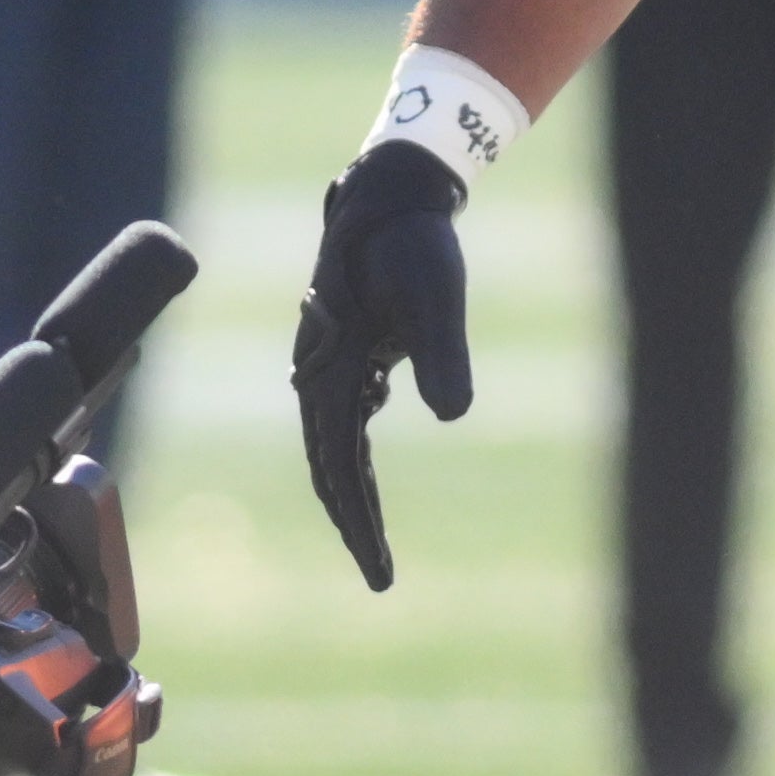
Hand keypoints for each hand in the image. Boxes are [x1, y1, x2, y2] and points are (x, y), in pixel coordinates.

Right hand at [291, 138, 473, 591]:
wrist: (392, 195)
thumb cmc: (415, 243)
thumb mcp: (437, 295)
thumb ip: (444, 352)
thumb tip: (454, 417)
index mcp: (334, 370)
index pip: (342, 467)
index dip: (360, 523)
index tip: (380, 570)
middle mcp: (320, 376)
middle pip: (331, 469)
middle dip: (355, 525)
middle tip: (381, 580)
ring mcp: (329, 368)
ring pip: (334, 449)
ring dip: (352, 497)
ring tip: (374, 547)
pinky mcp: (348, 356)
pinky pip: (345, 422)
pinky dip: (354, 459)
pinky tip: (366, 484)